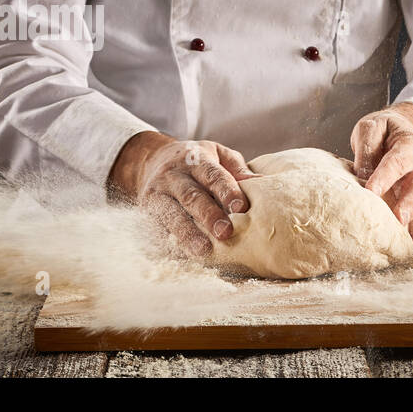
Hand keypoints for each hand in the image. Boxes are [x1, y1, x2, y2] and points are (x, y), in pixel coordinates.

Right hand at [108, 131, 260, 256]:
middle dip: (208, 215)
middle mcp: (174, 175)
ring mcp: (157, 193)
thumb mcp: (217, 155)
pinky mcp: (146, 211)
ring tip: (203, 251)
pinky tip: (183, 256)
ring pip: (171, 214)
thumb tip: (266, 182)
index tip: (242, 207)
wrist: (151, 160)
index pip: (213, 175)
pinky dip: (169, 243)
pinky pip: (156, 228)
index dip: (227, 191)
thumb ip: (238, 169)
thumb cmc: (197, 162)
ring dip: (187, 234)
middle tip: (226, 233)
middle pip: (192, 196)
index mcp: (196, 159)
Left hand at [350, 103, 412, 247]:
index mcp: (410, 145)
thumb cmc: (384, 131)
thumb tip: (362, 175)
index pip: (397, 162)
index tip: (372, 191)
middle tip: (399, 220)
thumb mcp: (371, 127)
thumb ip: (367, 147)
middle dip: (409, 204)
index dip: (385, 176)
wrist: (401, 130)